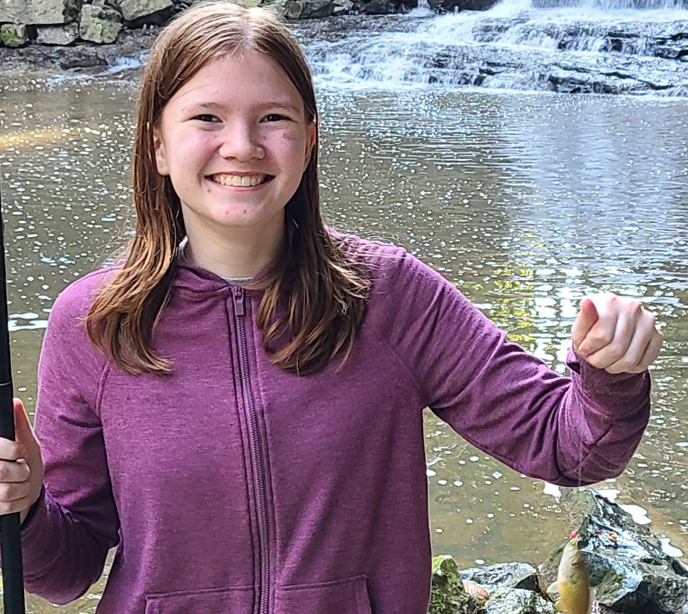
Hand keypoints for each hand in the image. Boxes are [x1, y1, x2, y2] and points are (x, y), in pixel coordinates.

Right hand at [0, 399, 43, 521]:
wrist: (28, 492)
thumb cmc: (26, 463)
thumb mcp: (27, 441)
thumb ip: (20, 424)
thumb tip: (14, 402)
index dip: (14, 451)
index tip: (19, 452)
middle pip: (3, 471)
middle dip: (21, 471)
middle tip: (21, 469)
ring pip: (6, 490)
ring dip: (22, 487)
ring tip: (20, 483)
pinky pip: (7, 506)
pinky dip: (20, 501)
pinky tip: (17, 495)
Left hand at [571, 293, 662, 373]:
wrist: (608, 330)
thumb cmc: (591, 329)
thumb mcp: (579, 327)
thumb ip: (582, 320)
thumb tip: (586, 302)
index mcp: (610, 302)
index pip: (601, 336)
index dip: (588, 349)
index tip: (583, 350)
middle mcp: (632, 308)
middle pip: (616, 349)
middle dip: (599, 361)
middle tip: (593, 358)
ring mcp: (648, 321)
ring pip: (630, 359)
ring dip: (613, 367)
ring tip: (605, 360)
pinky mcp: (657, 335)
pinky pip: (643, 362)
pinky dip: (628, 368)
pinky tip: (619, 361)